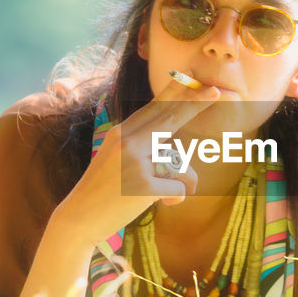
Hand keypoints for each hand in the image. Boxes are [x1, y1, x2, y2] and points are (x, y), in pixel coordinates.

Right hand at [50, 76, 221, 246]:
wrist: (78, 217)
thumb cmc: (104, 189)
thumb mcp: (117, 158)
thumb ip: (143, 146)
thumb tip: (178, 144)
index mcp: (121, 133)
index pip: (155, 108)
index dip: (178, 92)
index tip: (197, 79)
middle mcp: (127, 142)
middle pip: (171, 120)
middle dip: (196, 104)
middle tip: (218, 90)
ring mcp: (135, 162)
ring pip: (180, 164)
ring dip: (181, 181)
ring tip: (161, 193)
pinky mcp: (143, 186)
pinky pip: (178, 188)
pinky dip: (174, 200)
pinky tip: (156, 204)